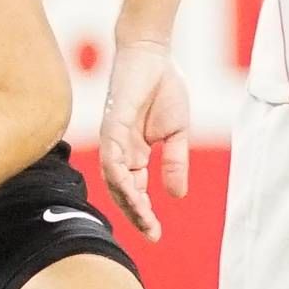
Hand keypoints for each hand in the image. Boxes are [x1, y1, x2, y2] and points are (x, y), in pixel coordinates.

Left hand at [98, 39, 193, 239]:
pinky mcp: (111, 125)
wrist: (154, 54)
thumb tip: (176, 195)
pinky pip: (111, 156)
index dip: (143, 213)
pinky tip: (130, 190)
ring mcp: (113, 139)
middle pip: (121, 191)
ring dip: (127, 200)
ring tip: (144, 219)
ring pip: (113, 179)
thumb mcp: (177, 133)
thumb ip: (175, 163)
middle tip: (151, 233)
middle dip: (135, 214)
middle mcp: (119, 150)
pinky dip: (118, 175)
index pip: (133, 191)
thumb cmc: (163, 87)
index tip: (156, 234)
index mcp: (134, 153)